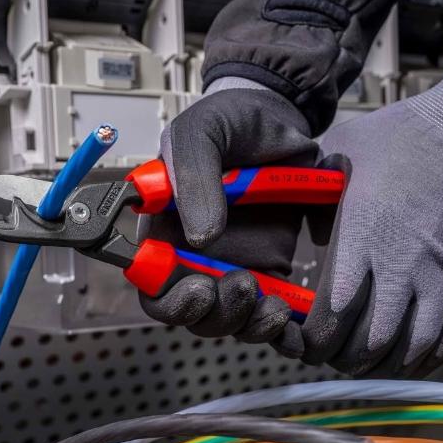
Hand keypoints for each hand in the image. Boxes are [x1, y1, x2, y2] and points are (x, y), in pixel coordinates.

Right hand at [139, 79, 332, 351]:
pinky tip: (289, 310)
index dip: (169, 300)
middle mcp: (194, 254)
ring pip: (229, 318)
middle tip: (243, 285)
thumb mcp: (202, 133)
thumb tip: (201, 236)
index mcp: (164, 228)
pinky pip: (265, 309)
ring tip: (272, 304)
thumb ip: (193, 176)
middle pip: (192, 311)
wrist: (278, 120)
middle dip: (216, 314)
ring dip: (248, 322)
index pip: (152, 283)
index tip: (198, 290)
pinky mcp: (268, 268)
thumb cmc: (229, 122)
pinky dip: (275, 322)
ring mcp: (233, 264)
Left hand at [280, 72, 442, 376]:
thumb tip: (296, 228)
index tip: (301, 342)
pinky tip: (402, 358)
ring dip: (379, 365)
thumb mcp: (337, 156)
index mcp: (361, 238)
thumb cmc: (399, 139)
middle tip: (327, 356)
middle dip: (341, 359)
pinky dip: (421, 358)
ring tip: (361, 363)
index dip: (313, 340)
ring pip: (406, 348)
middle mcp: (399, 268)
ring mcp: (437, 279)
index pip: (332, 314)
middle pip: (367, 341)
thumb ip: (310, 195)